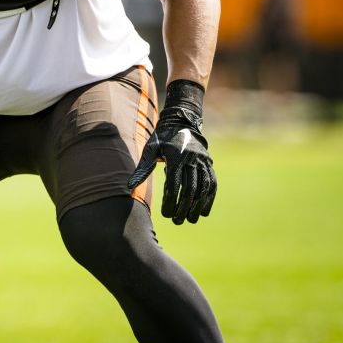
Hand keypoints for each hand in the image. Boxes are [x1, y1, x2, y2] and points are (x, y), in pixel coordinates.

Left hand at [128, 80, 216, 224]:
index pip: (174, 183)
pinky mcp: (209, 164)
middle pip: (190, 188)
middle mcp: (192, 159)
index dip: (170, 200)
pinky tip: (203, 211)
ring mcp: (203, 161)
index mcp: (175, 156)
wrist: (182, 121)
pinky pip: (212, 183)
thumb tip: (130, 186)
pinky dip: (209, 198)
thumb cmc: (162, 138)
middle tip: (177, 221)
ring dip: (197, 206)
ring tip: (190, 220)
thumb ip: (142, 168)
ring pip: (203, 188)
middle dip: (184, 207)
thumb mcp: (150, 149)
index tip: (165, 214)